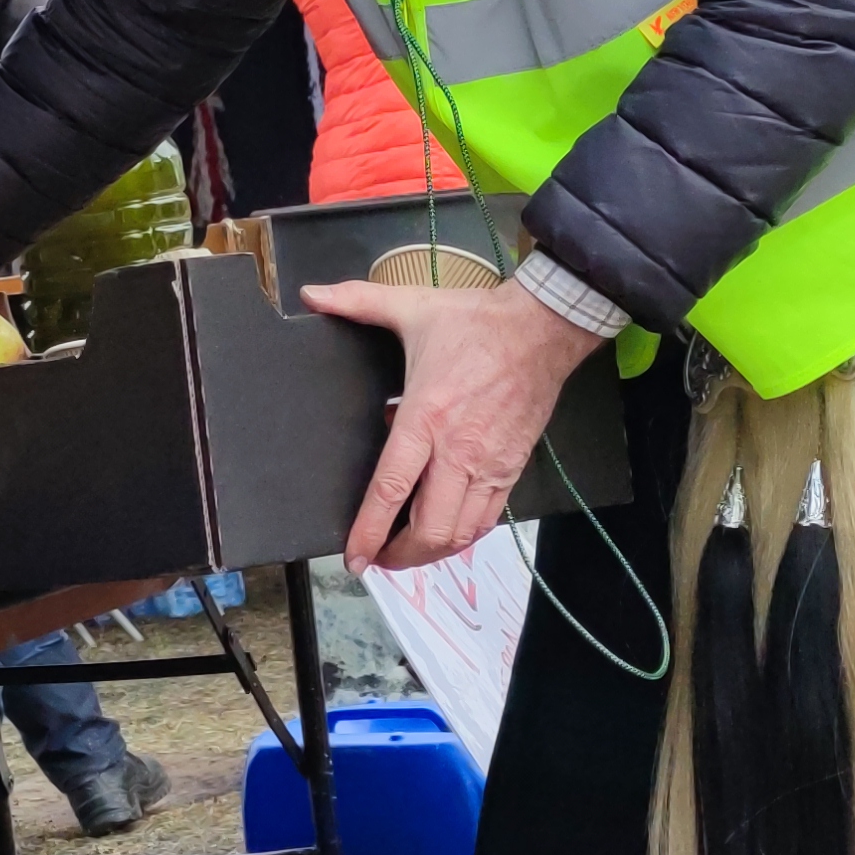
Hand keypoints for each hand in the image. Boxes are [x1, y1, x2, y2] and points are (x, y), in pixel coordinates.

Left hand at [297, 276, 603, 570]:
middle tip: (378, 558)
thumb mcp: (412, 306)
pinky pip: (488, 519)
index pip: (392, 489)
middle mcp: (458, 450)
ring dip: (432, 552)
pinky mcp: (512, 468)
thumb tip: (312, 296)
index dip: (370, 530)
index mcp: (426, 416)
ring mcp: (489, 464)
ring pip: (461, 532)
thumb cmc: (477, 321)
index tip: (354, 556)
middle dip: (399, 555)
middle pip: (429, 527)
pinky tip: (447, 533)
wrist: (542, 327)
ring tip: (408, 552)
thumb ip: (357, 302)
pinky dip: (464, 536)